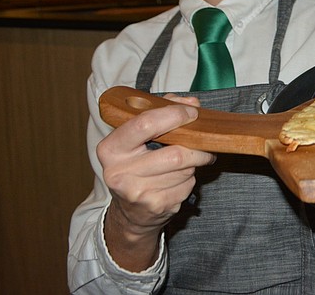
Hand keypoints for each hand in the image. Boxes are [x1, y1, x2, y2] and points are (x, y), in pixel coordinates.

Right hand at [98, 95, 215, 270]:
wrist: (130, 211)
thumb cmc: (137, 163)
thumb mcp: (140, 135)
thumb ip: (163, 111)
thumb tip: (192, 103)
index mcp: (110, 148)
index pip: (145, 125)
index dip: (174, 115)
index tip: (192, 113)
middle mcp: (118, 172)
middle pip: (174, 154)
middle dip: (197, 146)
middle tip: (204, 141)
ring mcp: (137, 193)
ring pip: (184, 169)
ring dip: (194, 163)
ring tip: (188, 161)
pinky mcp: (155, 206)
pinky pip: (187, 186)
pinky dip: (190, 179)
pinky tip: (180, 178)